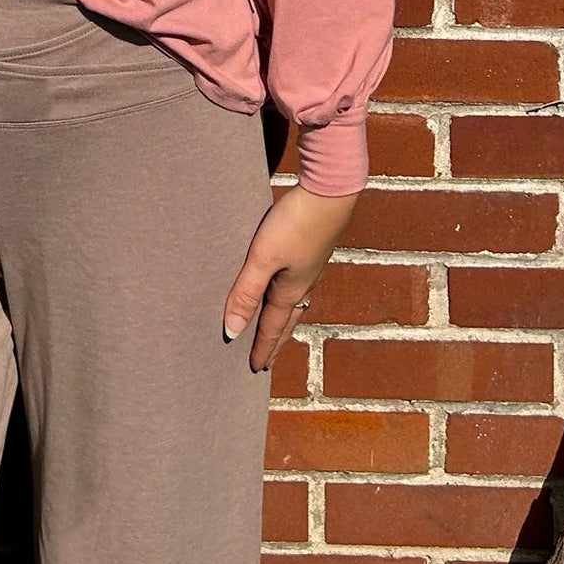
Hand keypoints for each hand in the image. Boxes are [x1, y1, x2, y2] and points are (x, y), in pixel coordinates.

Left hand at [222, 183, 359, 371]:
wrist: (330, 193)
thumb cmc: (295, 224)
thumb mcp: (263, 258)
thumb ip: (246, 292)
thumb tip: (232, 331)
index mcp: (290, 291)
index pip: (272, 328)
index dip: (261, 349)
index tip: (254, 369)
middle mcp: (304, 284)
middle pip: (287, 320)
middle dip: (276, 341)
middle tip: (267, 360)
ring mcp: (311, 267)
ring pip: (295, 303)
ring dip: (284, 320)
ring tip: (278, 328)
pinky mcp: (312, 249)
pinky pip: (299, 285)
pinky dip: (289, 297)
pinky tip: (289, 286)